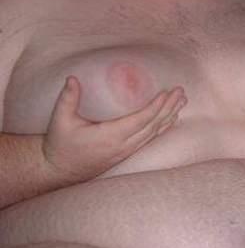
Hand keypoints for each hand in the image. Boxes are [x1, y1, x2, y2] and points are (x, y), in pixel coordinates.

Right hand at [42, 76, 186, 182]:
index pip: (140, 121)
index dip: (156, 107)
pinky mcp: (126, 153)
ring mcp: (126, 151)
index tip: (167, 94)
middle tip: (181, 92)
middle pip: (152, 126)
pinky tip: (172, 119)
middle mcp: (122, 145)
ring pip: (154, 133)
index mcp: (110, 137)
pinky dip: (163, 128)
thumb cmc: (60, 144)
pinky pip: (150, 139)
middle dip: (169, 108)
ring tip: (182, 102)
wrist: (58, 169)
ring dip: (169, 116)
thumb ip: (68, 99)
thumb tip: (72, 78)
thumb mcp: (61, 120)